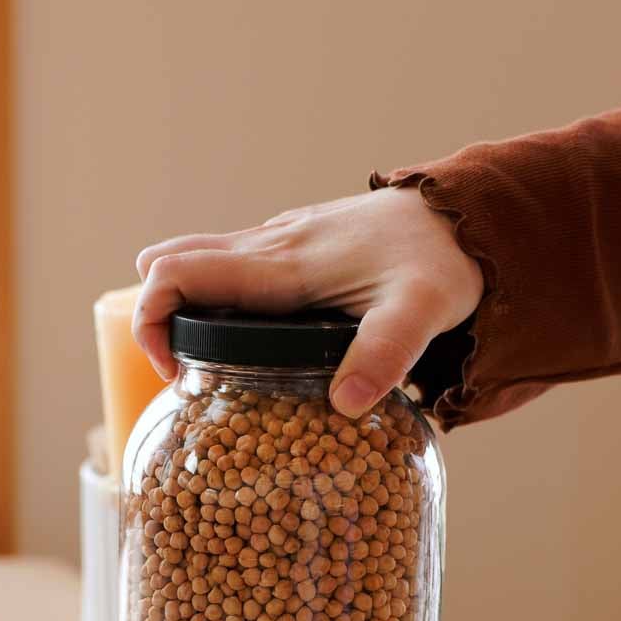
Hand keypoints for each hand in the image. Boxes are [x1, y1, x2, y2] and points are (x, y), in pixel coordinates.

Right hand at [133, 187, 482, 414]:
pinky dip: (216, 292)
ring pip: (201, 259)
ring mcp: (282, 238)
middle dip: (156, 316)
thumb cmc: (443, 261)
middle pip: (173, 263)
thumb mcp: (421, 313)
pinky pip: (233, 260)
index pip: (179, 273)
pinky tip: (250, 333)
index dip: (151, 320)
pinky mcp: (298, 242)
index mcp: (283, 264)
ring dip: (184, 303)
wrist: (469, 213)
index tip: (173, 372)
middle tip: (183, 373)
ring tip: (208, 361)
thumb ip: (383, 356)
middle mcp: (271, 244)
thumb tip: (344, 407)